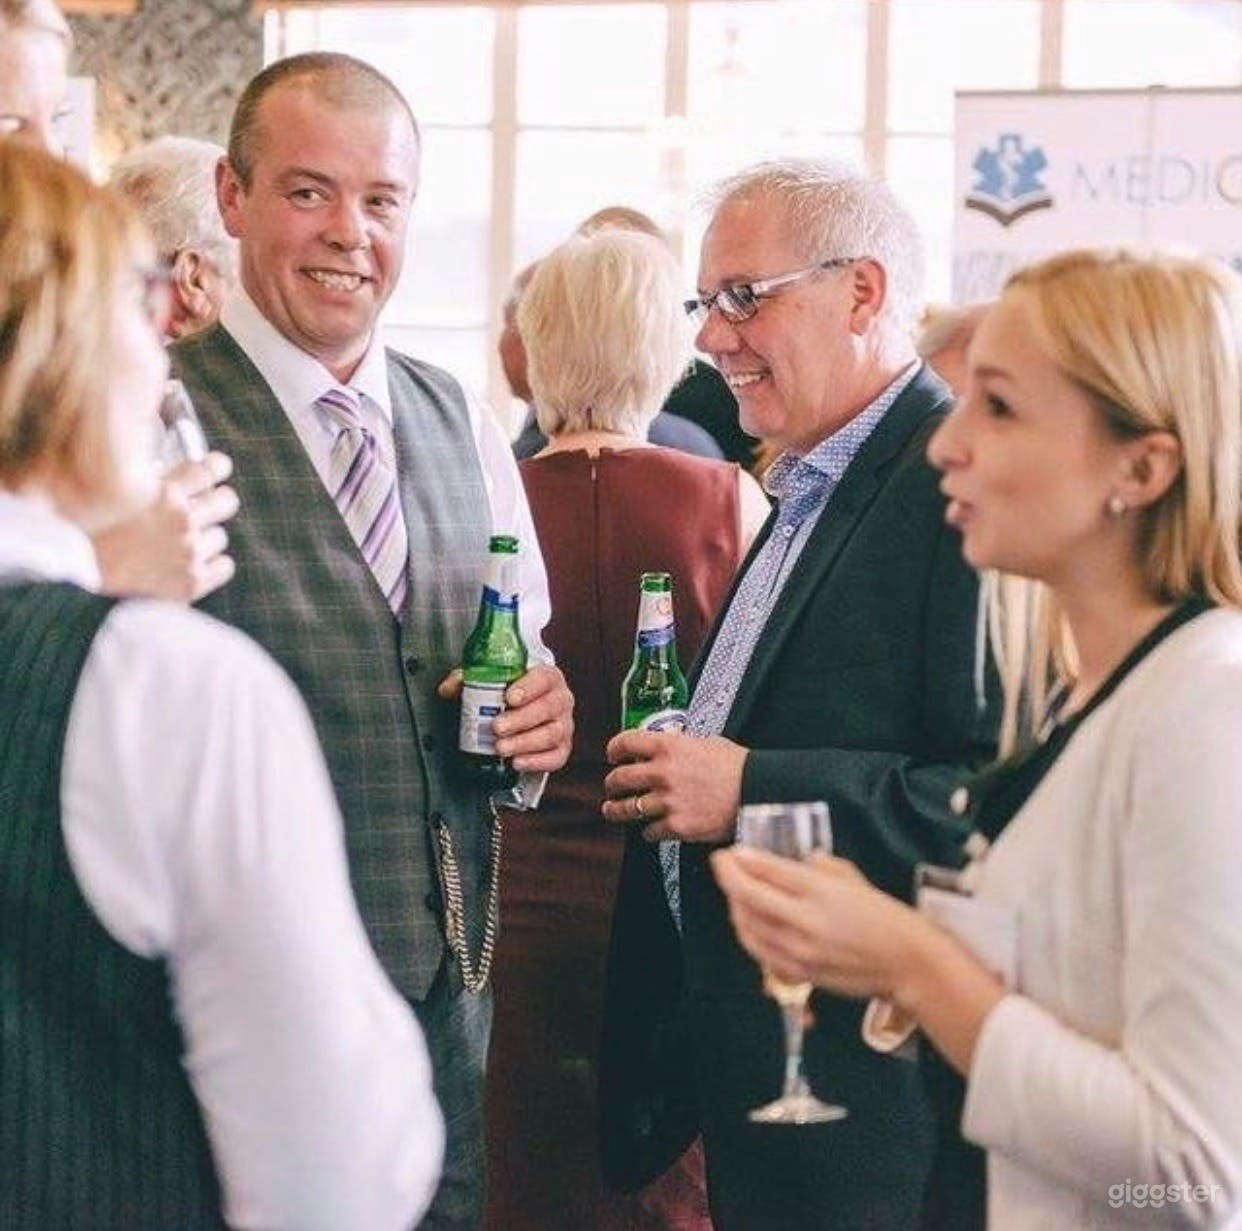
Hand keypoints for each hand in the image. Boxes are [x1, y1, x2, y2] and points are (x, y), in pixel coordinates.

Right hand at [93, 452, 238, 600]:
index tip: (216, 468)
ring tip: (178, 543)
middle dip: (217, 501)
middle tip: (205, 507)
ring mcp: (190, 552)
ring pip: (220, 536)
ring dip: (204, 538)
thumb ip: (153, 477)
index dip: (217, 467)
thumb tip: (180, 461)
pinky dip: (211, 564)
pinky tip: (190, 563)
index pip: (213, 468)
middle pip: (227, 501)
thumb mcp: (120, 489)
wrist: (79, 574)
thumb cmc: (93, 528)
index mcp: (165, 493)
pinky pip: (224, 565)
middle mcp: (182, 521)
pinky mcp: (193, 581)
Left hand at [437, 663, 573, 773]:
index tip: (509, 697)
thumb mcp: (488, 681)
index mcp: (547, 677)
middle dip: (521, 719)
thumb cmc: (508, 693)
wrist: (526, 712)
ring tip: (501, 748)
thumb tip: (446, 689)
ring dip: (525, 742)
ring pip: (552, 734)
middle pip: (549, 707)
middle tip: (497, 727)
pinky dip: (537, 762)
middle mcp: (561, 700)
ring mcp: (564, 725)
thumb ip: (467, 680)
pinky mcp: (562, 748)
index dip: (529, 687)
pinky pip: (556, 758)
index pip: (544, 678)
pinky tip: (517, 763)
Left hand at [602, 730, 745, 843]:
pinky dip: (648, 832)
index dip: (614, 750)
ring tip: (613, 810)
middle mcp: (662, 773)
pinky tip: (651, 829)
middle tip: (612, 786)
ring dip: (616, 810)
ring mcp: (667, 802)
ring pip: (626, 809)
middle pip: (618, 779)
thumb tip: (671, 745)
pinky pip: (649, 832)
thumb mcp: (707, 742)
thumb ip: (681, 745)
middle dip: (611, 784)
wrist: (757, 792)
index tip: (613, 755)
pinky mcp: (676, 826)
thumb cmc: (738, 767)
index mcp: (668, 747)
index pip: (625, 743)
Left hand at [710, 848, 922, 999]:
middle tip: (724, 865)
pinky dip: (747, 932)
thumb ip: (820, 866)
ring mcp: (799, 950)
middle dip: (727, 877)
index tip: (730, 853)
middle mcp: (804, 920)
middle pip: (747, 897)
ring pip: (747, 925)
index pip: (767, 870)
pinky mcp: (799, 972)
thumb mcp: (852, 877)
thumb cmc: (885, 916)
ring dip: (734, 905)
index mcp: (820, 890)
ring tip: (735, 890)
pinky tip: (747, 920)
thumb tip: (796, 859)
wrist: (907, 963)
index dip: (740, 860)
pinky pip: (759, 951)